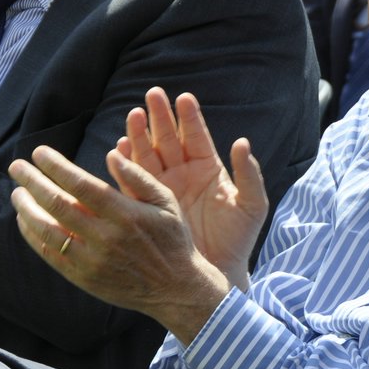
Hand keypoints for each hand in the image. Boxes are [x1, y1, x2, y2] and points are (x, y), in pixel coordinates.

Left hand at [10, 144, 231, 343]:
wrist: (175, 288)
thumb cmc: (172, 239)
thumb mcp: (166, 202)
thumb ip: (138, 177)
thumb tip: (111, 153)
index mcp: (125, 214)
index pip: (79, 184)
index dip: (55, 166)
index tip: (39, 152)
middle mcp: (105, 237)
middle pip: (57, 204)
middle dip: (32, 181)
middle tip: (16, 166)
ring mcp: (91, 260)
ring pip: (46, 230)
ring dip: (26, 208)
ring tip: (17, 192)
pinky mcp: (82, 277)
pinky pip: (49, 254)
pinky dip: (32, 235)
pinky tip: (26, 220)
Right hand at [116, 87, 266, 286]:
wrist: (217, 273)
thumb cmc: (237, 240)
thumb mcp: (251, 205)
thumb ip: (249, 175)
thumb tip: (242, 142)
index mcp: (208, 169)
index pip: (196, 137)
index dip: (189, 118)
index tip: (183, 98)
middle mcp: (183, 174)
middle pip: (168, 139)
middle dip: (160, 118)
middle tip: (152, 95)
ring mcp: (163, 189)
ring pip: (148, 155)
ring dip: (139, 136)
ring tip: (134, 115)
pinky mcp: (147, 206)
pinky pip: (133, 182)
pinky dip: (125, 166)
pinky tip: (118, 150)